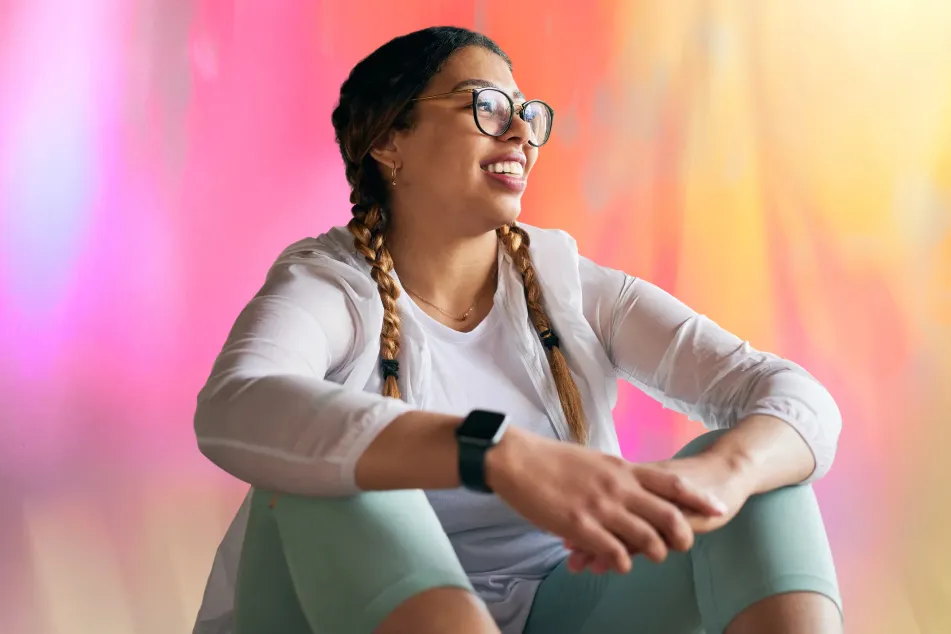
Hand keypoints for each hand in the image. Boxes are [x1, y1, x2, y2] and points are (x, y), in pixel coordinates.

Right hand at [485, 428, 728, 574]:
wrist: (516, 460)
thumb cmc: (552, 459)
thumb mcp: (595, 460)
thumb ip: (617, 475)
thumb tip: (633, 486)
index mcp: (622, 468)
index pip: (672, 484)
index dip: (698, 498)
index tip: (718, 509)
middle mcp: (618, 487)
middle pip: (668, 515)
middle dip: (682, 536)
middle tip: (682, 546)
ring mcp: (600, 507)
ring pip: (646, 539)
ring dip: (653, 553)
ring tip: (650, 556)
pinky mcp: (579, 526)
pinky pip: (614, 553)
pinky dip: (622, 562)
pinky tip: (618, 562)